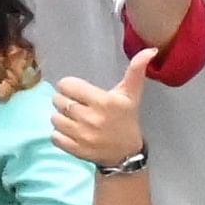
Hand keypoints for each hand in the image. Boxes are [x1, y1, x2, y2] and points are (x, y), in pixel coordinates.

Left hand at [50, 51, 154, 168]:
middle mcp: (92, 118)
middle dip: (65, 101)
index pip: (67, 85)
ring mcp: (82, 135)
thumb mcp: (131, 95)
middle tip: (77, 106)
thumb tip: (150, 51)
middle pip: (58, 101)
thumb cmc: (126, 119)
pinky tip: (73, 133)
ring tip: (75, 119)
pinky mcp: (75, 149)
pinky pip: (54, 136)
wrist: (126, 153)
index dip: (69, 87)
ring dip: (61, 117)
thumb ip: (136, 71)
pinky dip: (60, 134)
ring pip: (54, 118)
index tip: (78, 92)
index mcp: (104, 101)